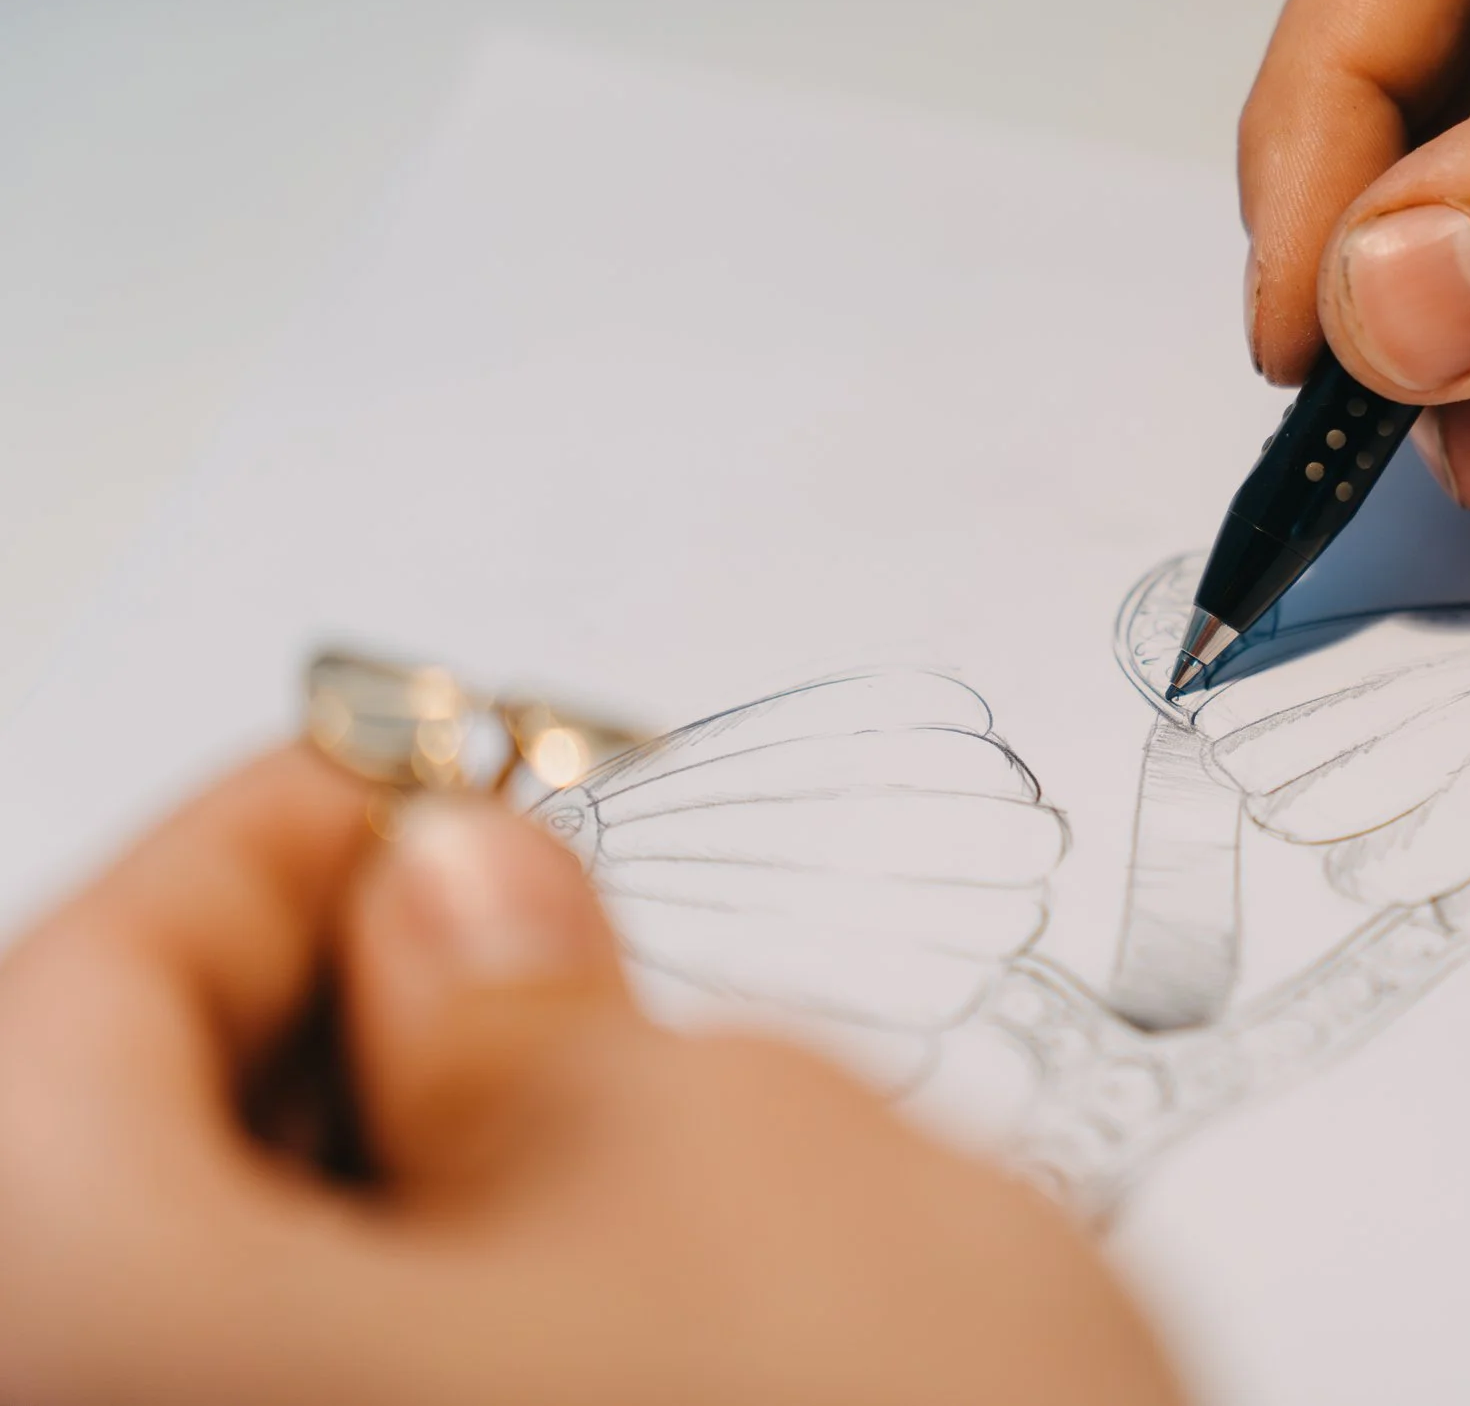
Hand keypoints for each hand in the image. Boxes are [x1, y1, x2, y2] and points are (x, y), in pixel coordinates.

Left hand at [0, 749, 1183, 1405]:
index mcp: (87, 1341)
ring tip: (600, 1130)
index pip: (65, 1006)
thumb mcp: (742, 1153)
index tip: (408, 785)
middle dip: (324, 1031)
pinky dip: (434, 1343)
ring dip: (398, 1196)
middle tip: (511, 939)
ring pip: (233, 1324)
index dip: (266, 849)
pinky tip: (606, 1312)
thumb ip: (541, 994)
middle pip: (109, 1186)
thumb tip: (469, 908)